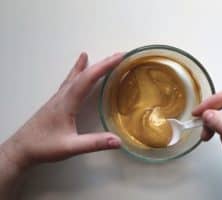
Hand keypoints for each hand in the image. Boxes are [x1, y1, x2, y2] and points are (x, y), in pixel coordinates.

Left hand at [1, 52, 122, 170]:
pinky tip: (79, 67)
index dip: (105, 66)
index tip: (120, 57)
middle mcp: (63, 95)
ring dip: (93, 66)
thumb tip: (118, 140)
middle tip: (119, 55)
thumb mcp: (70, 147)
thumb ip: (94, 143)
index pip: (88, 78)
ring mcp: (59, 97)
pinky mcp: (57, 101)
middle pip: (84, 74)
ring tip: (105, 58)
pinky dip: (79, 70)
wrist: (21, 148)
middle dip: (103, 63)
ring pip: (77, 75)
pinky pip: (71, 80)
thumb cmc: (43, 146)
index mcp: (67, 102)